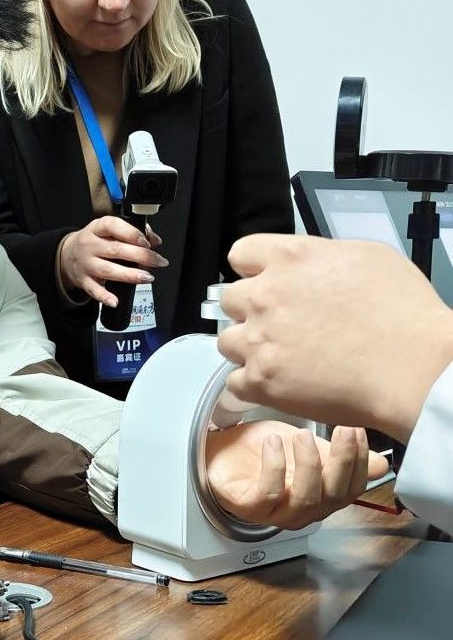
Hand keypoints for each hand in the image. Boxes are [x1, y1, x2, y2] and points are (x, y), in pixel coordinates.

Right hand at [58, 217, 166, 306]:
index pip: (112, 226)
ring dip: (129, 275)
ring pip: (108, 270)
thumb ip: (132, 232)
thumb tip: (155, 240)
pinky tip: (115, 301)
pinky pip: (94, 290)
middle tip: (157, 261)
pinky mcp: (84, 281)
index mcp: (97, 228)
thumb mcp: (108, 230)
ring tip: (147, 277)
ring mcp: (86, 264)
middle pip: (115, 249)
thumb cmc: (94, 241)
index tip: (147, 242)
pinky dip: (104, 297)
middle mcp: (90, 245)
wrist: (66, 255)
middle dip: (140, 256)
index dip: (131, 233)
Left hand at [204, 421, 388, 530]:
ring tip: (302, 436)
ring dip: (309, 464)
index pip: (352, 489)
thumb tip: (381, 464)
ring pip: (305, 499)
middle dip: (342, 461)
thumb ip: (340, 455)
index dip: (360, 461)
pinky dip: (274, 465)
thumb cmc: (263, 450)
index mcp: (321, 496)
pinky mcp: (248, 507)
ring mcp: (275, 512)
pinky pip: (268, 493)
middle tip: (342, 429)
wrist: (221, 448)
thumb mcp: (309, 446)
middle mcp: (302, 510)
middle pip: (334, 497)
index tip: (357, 429)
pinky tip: (273, 443)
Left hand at [218, 235, 452, 441]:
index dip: (253, 270)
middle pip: (230, 299)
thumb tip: (308, 266)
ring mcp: (260, 340)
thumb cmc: (403, 312)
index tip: (263, 281)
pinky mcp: (262, 380)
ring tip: (280, 356)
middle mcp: (265, 296)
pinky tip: (277, 383)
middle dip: (251, 309)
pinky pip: (235, 382)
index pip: (241, 254)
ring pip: (228, 341)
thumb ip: (320, 256)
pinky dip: (252, 385)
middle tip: (279, 323)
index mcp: (289, 258)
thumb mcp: (366, 256)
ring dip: (248, 347)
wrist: (412, 367)